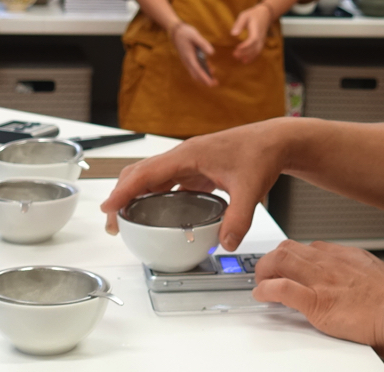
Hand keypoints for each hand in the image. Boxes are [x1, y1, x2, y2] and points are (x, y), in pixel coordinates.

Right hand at [100, 118, 290, 243]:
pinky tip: (156, 212)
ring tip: (126, 220)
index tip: (108, 208)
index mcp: (190, 154)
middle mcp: (185, 155)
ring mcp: (190, 161)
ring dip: (136, 195)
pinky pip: (168, 181)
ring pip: (152, 177)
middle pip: (142, 173)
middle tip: (113, 223)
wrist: (275, 140)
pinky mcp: (197, 168)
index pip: (147, 173)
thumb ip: (239, 217)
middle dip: (122, 195)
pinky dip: (154, 195)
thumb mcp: (251, 188)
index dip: (124, 190)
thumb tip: (227, 243)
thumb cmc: (261, 153)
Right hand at [169, 21, 216, 86]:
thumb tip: (212, 53)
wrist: (176, 32)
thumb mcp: (195, 36)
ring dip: (204, 77)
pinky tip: (210, 69)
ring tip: (214, 79)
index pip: (197, 70)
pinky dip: (202, 71)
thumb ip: (203, 44)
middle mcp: (187, 61)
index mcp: (189, 57)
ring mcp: (187, 61)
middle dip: (205, 81)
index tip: (210, 84)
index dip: (204, 77)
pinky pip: (195, 68)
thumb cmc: (186, 33)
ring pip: (195, 73)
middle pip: (196, 75)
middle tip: (215, 84)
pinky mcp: (189, 59)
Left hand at [231, 3, 272, 61]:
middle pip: (255, 48)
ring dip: (249, 56)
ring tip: (240, 60)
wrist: (265, 14)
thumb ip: (239, 24)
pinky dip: (252, 57)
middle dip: (245, 53)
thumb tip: (233, 34)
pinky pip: (258, 51)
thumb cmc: (253, 14)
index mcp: (256, 30)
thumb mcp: (244, 15)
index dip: (245, 46)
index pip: (252, 40)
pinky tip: (245, 60)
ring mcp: (262, 40)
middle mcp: (261, 37)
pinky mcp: (261, 42)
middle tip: (235, 55)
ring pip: (257, 51)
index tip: (236, 48)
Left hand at [253, 240, 383, 347]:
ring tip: (260, 281)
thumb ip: (359, 274)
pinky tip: (261, 295)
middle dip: (273, 259)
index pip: (311, 247)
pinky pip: (282, 289)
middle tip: (267, 272)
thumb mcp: (377, 274)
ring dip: (264, 270)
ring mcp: (322, 280)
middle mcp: (331, 262)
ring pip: (280, 260)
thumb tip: (355, 281)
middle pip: (290, 247)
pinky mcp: (316, 302)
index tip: (291, 266)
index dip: (296, 257)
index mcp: (346, 255)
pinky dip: (265, 290)